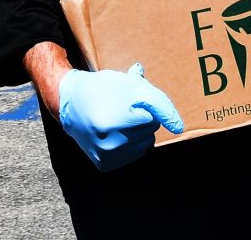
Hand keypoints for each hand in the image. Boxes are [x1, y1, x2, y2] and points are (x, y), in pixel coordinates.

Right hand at [58, 63, 183, 170]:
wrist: (72, 103)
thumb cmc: (105, 89)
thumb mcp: (133, 85)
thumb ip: (160, 104)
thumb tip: (179, 129)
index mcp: (113, 123)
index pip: (152, 119)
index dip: (148, 108)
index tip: (158, 117)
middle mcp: (108, 145)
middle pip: (151, 130)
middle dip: (142, 117)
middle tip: (121, 108)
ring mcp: (106, 157)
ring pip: (146, 143)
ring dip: (139, 131)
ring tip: (118, 120)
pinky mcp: (105, 165)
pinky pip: (136, 154)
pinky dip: (131, 143)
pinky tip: (116, 133)